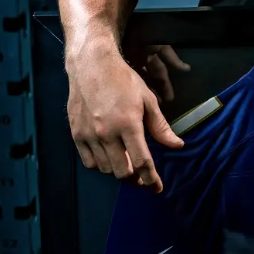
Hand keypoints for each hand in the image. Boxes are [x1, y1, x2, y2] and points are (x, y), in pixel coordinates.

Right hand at [66, 48, 184, 192]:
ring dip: (118, 170)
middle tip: (142, 175)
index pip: (142, 162)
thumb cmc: (123, 80)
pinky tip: (109, 156)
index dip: (151, 179)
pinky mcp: (77, 134)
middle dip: (135, 178)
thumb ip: (160, 126)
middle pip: (122, 172)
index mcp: (129, 124)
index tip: (157, 188)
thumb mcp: (148, 99)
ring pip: (106, 169)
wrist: (91, 65)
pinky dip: (101, 164)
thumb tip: (177, 145)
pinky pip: (90, 162)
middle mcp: (107, 133)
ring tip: (126, 160)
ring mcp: (89, 135)